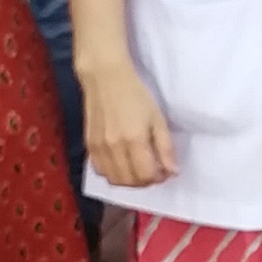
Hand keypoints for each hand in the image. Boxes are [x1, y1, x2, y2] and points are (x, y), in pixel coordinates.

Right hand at [79, 56, 177, 187]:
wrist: (105, 78)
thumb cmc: (136, 96)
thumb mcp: (158, 119)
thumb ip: (165, 148)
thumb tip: (172, 172)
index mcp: (134, 140)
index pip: (146, 176)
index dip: (158, 178)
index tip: (163, 171)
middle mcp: (114, 148)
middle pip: (130, 182)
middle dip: (144, 181)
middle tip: (152, 170)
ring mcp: (99, 148)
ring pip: (114, 180)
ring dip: (128, 181)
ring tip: (137, 169)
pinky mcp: (89, 145)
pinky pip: (99, 170)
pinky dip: (112, 173)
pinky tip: (120, 163)